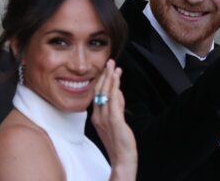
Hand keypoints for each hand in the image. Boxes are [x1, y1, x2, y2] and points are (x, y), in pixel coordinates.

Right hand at [91, 59, 136, 180]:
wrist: (122, 158)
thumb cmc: (119, 140)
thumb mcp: (115, 119)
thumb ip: (116, 105)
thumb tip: (118, 91)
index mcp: (96, 115)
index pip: (97, 93)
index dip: (102, 79)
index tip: (107, 68)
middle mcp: (98, 115)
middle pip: (99, 91)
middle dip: (105, 74)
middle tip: (109, 61)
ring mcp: (105, 118)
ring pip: (105, 93)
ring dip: (110, 77)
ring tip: (113, 65)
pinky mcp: (114, 121)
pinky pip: (113, 101)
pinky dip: (114, 87)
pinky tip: (117, 78)